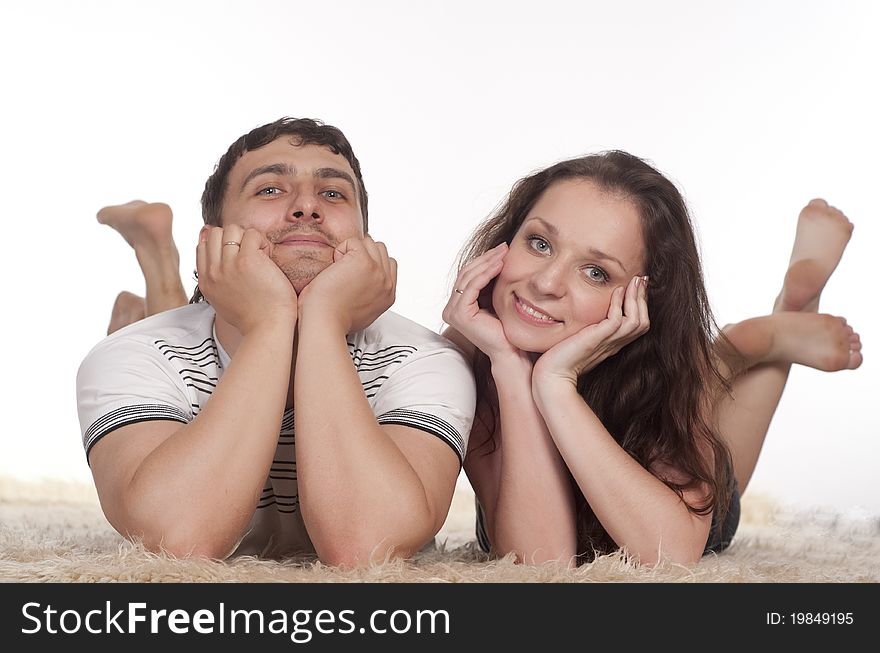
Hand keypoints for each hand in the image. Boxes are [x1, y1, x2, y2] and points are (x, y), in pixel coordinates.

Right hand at [196, 225, 297, 333]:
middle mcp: (213, 272)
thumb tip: (212, 250)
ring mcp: (228, 265)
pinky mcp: (247, 260)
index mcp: (206, 281)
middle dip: (233, 237)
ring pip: (231, 229)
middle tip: (250, 254)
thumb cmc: (253, 317)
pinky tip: (268, 257)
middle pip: (214, 233)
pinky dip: (262, 241)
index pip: (203, 246)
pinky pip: (251, 234)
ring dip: (248, 238)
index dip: (221, 244)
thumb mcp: (223, 300)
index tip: (238, 256)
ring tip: (260, 255)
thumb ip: (216, 278)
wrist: (267, 329)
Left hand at [298, 235, 396, 332]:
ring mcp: (377, 271)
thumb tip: (365, 282)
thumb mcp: (362, 311)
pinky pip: (353, 242)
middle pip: (380, 250)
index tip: (355, 270)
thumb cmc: (334, 319)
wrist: (325, 321)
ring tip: (340, 269)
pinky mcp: (363, 261)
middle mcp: (386, 283)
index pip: (389, 264)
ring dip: (352, 251)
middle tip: (345, 269)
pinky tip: (334, 267)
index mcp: (388, 295)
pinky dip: (340, 250)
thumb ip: (371, 295)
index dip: (371, 262)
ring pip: (369, 243)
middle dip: (362, 253)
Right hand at [442, 243, 524, 363]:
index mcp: (456, 306)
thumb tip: (498, 256)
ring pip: (468, 278)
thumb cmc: (505, 327)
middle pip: (466, 274)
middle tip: (503, 247)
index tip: (501, 250)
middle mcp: (450, 309)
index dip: (484, 260)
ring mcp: (452, 312)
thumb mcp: (494, 299)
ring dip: (487, 263)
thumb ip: (489, 283)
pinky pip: (472, 287)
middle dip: (486, 258)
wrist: (509, 349)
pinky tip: (500, 265)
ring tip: (504, 253)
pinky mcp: (459, 314)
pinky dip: (486, 273)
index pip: (468, 276)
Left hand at [533, 275, 648, 386]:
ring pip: (635, 321)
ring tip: (635, 281)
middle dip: (643, 299)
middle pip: (641, 321)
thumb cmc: (560, 359)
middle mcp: (614, 344)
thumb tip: (582, 315)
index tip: (637, 287)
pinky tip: (617, 290)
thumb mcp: (578, 339)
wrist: (552, 376)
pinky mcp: (597, 340)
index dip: (639, 306)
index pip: (636, 324)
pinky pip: (616, 320)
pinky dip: (619, 304)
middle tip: (642, 279)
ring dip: (637, 298)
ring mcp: (607, 343)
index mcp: (612, 344)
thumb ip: (587, 329)